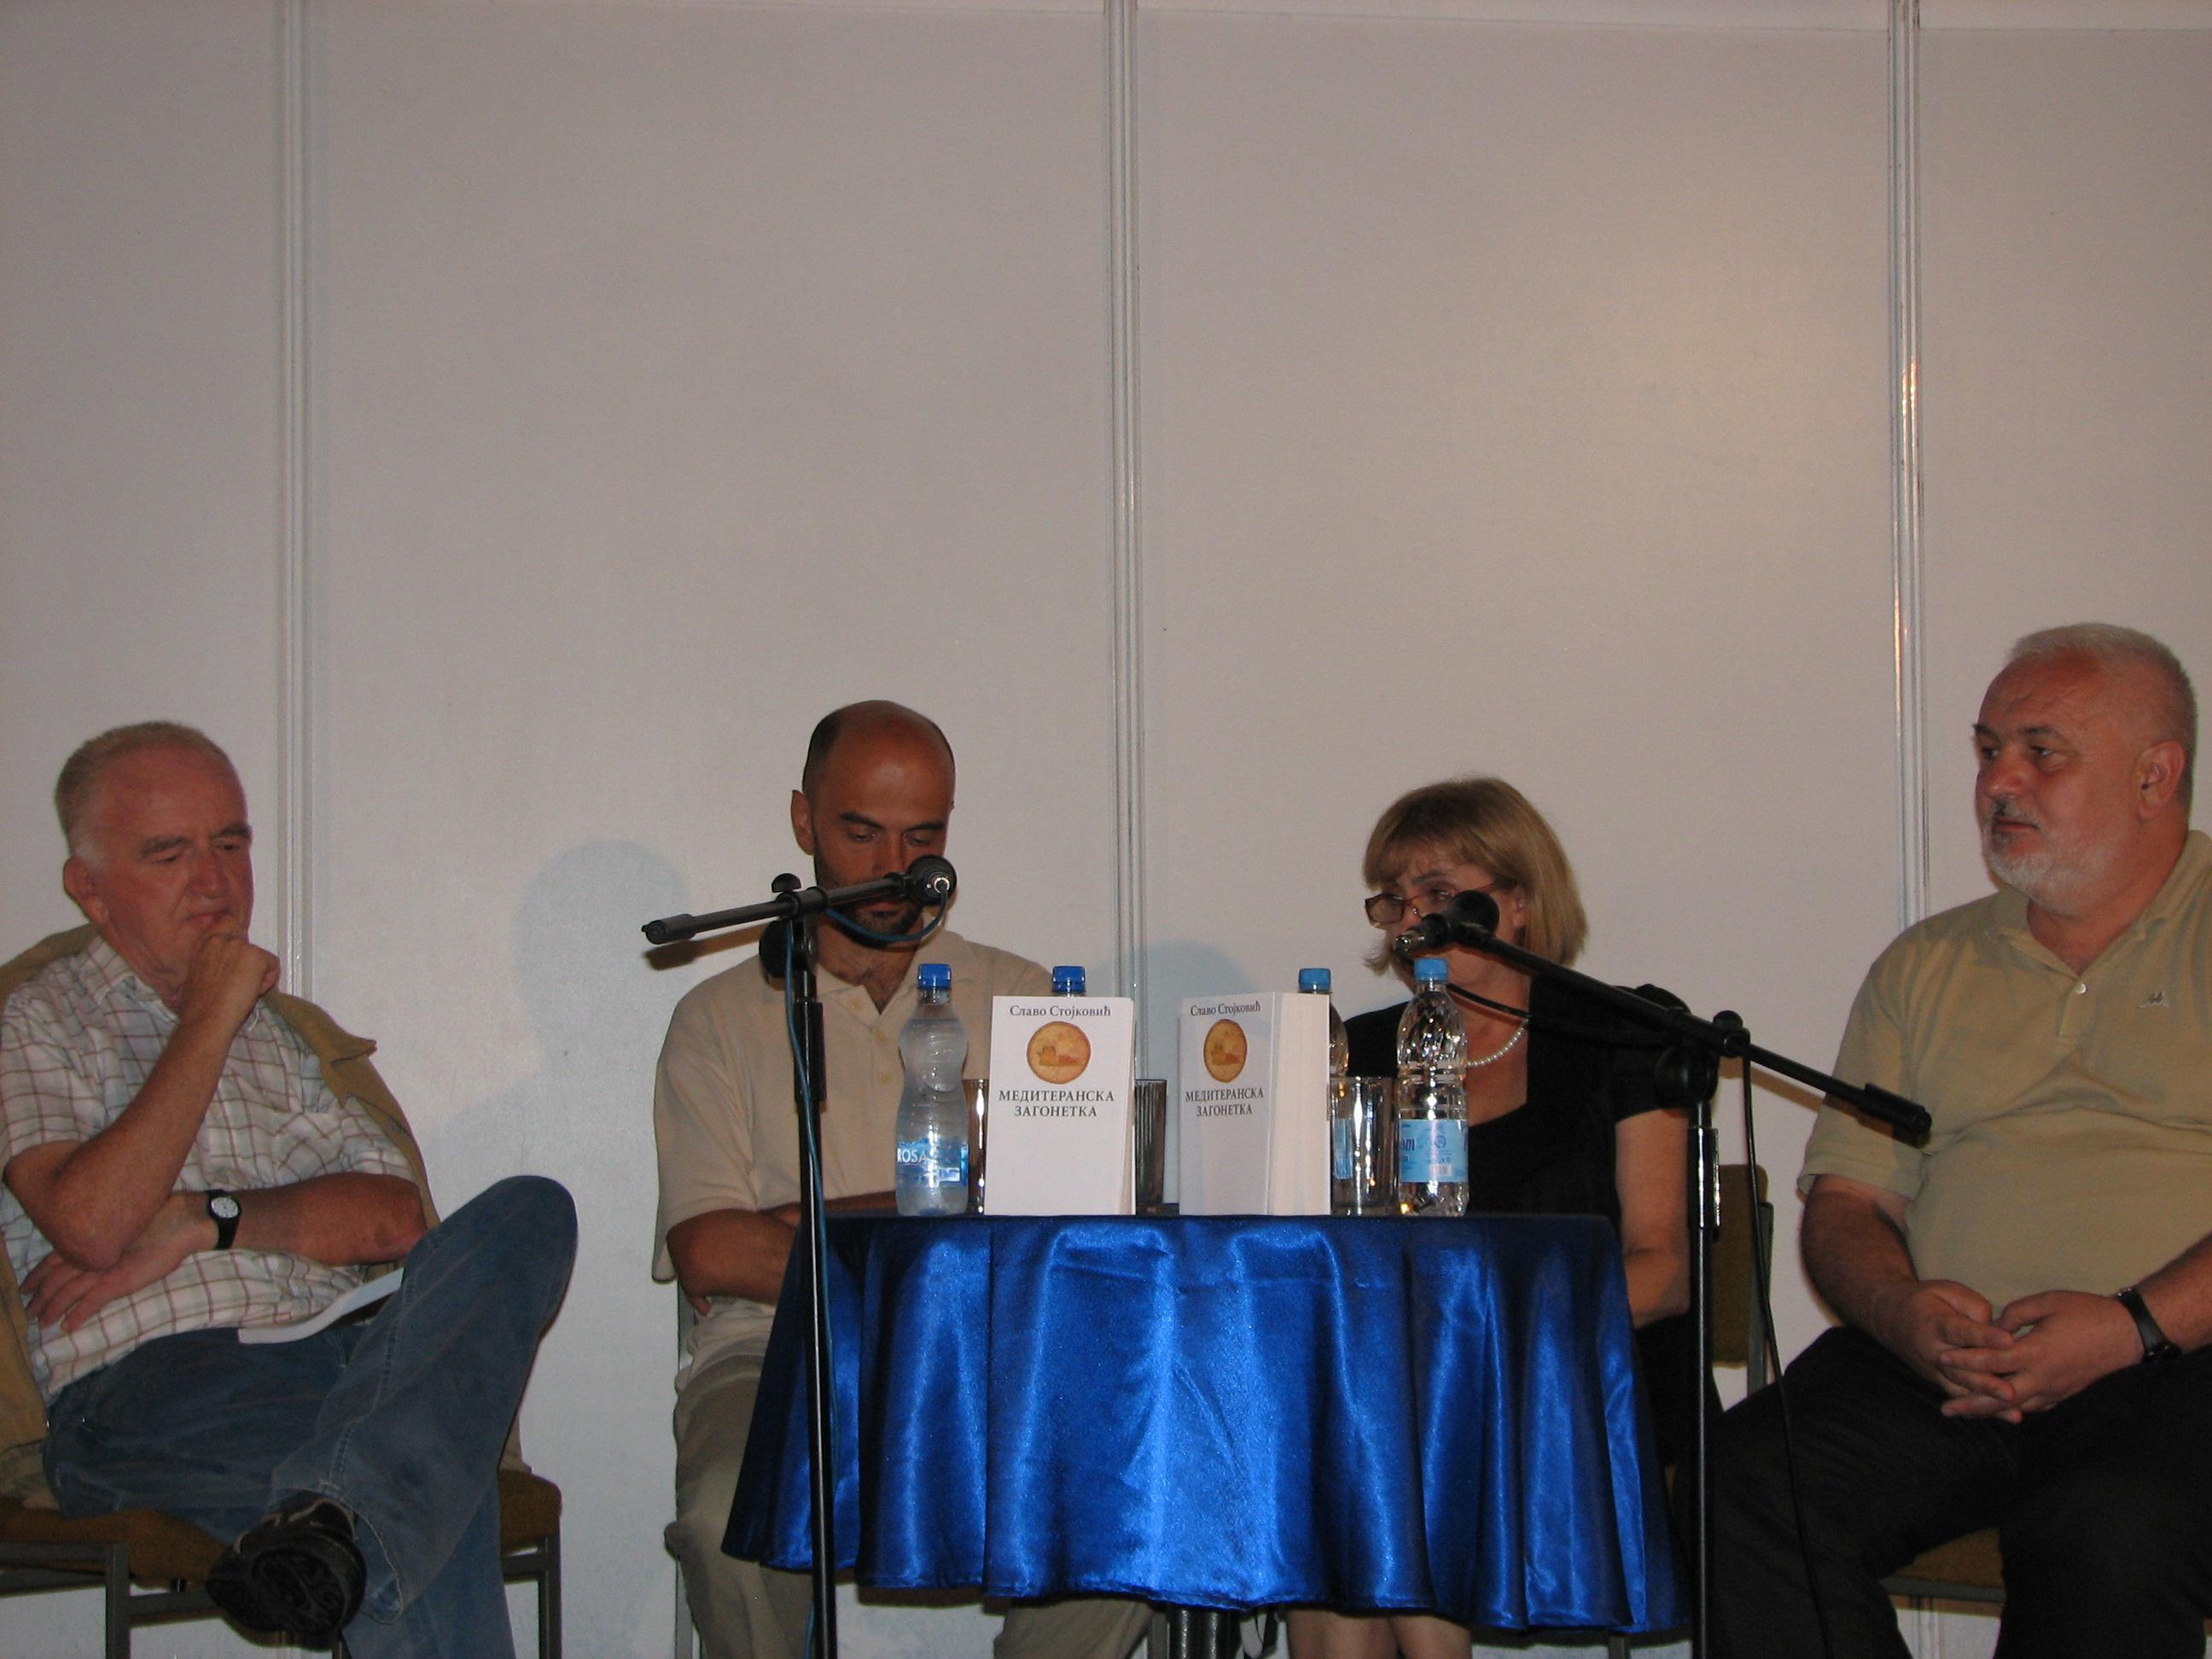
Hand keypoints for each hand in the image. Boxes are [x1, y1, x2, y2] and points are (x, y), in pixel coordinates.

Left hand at [21, 1195, 210, 1330]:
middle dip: (39, 1297)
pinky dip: (76, 1316)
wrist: (181, 1222)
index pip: (52, 1260)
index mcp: (90, 1237)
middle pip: (54, 1279)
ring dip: (51, 1310)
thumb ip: (104, 1236)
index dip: (36, 1275)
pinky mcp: (117, 1282)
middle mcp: (90, 1253)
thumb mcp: (123, 1223)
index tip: (26, 1287)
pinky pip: (90, 1303)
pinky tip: (67, 1327)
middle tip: (29, 1311)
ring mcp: (102, 1268)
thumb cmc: (159, 1217)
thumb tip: (92, 1245)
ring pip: (66, 1293)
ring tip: (42, 1323)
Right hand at [176, 931, 278, 1036]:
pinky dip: (268, 982)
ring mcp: (238, 945)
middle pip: (248, 939)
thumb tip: (230, 965)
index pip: (226, 924)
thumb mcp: (199, 975)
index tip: (240, 956)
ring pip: (260, 956)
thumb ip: (213, 961)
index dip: (237, 937)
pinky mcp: (255, 955)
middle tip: (243, 981)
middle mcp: (220, 939)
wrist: (206, 1019)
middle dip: (249, 958)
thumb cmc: (200, 1007)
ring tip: (241, 992)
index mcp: (203, 944)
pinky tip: (252, 994)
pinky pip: (273, 966)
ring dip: (257, 974)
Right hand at [1866, 1278, 2012, 1404]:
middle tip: (2011, 1392)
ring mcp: (1933, 1370)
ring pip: (1962, 1388)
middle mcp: (1932, 1350)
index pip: (1961, 1331)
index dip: (1985, 1336)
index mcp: (1934, 1323)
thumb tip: (1995, 1327)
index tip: (2009, 1340)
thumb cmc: (1925, 1301)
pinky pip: (1960, 1397)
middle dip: (1987, 1382)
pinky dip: (1981, 1409)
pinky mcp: (1938, 1381)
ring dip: (1987, 1401)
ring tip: (2013, 1413)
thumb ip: (1973, 1305)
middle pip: (1962, 1369)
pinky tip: (2005, 1416)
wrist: (1891, 1319)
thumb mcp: (1945, 1290)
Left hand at [1935, 1289, 2141, 1419]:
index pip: (1992, 1360)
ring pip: (2016, 1407)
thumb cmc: (2086, 1312)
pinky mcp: (2065, 1394)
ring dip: (1989, 1411)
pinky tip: (2000, 1409)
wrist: (2127, 1333)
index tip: (1942, 1360)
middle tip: (1945, 1410)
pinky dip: (2013, 1409)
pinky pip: (2034, 1406)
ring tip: (1966, 1413)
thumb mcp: (2046, 1302)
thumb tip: (1993, 1328)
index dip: (1966, 1361)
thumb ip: (2013, 1314)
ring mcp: (2055, 1389)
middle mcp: (2043, 1377)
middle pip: (1999, 1397)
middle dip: (1970, 1404)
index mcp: (2035, 1352)